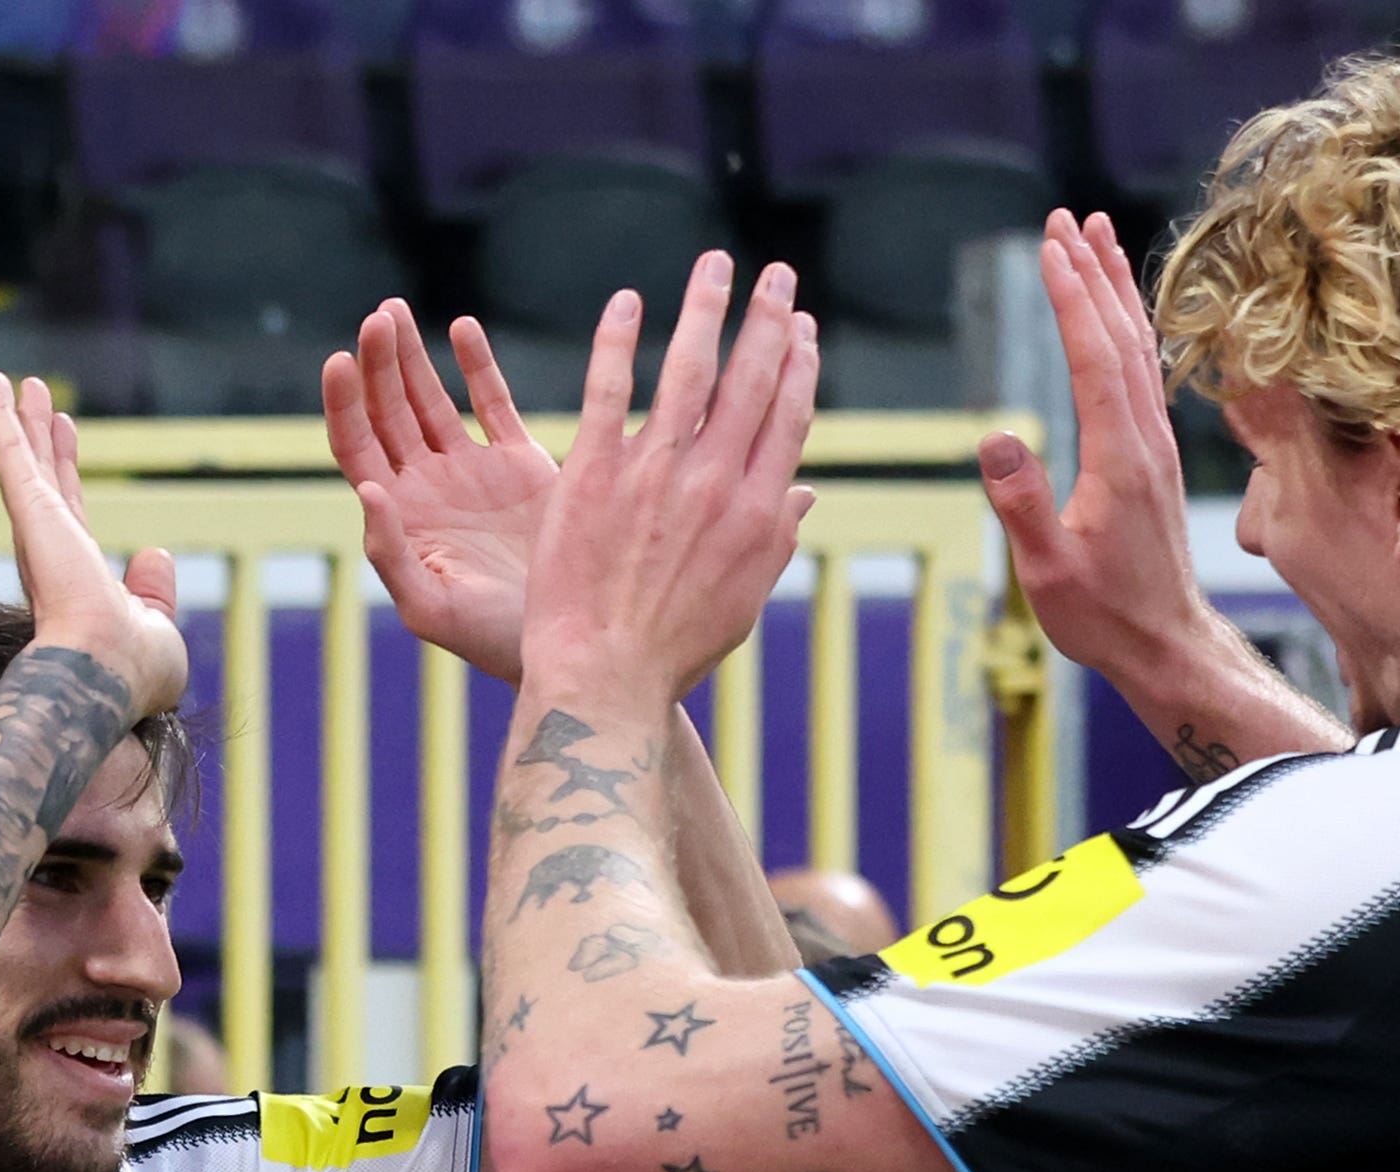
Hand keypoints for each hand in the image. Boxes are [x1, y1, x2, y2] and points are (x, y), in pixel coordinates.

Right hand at [0, 371, 188, 720]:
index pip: (70, 510)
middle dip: (37, 436)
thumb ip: (153, 591)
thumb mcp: (156, 626)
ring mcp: (38, 531)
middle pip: (41, 478)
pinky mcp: (31, 513)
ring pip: (21, 462)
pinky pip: (11, 454)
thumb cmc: (133, 671)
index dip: (65, 468)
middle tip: (34, 394)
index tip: (65, 430)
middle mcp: (50, 551)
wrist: (107, 676)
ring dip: (13, 418)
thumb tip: (157, 555)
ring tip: (4, 379)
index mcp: (77, 577)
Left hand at [322, 303, 557, 683]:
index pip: (356, 445)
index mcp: (398, 516)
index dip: (344, 403)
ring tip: (393, 311)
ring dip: (409, 355)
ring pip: (429, 399)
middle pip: (388, 410)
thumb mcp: (431, 608)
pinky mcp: (520, 462)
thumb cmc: (492, 641)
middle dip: (378, 363)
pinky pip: (491, 401)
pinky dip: (476, 364)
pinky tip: (461, 327)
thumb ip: (391, 554)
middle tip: (378, 318)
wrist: (569, 639)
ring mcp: (471, 471)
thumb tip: (367, 491)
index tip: (340, 359)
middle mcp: (427, 487)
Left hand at [520, 253, 819, 714]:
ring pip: (689, 370)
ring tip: (716, 266)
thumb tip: (804, 495)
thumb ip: (774, 540)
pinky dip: (619, 340)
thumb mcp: (742, 602)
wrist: (603, 676)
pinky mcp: (594, 472)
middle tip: (778, 276)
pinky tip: (629, 301)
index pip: (788, 418)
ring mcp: (654, 473)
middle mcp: (715, 482)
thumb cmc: (671, 651)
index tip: (803, 329)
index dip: (799, 366)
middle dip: (770, 321)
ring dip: (706, 309)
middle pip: (752, 381)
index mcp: (757, 512)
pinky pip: (608, 388)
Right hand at [977, 214, 1227, 683]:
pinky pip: (1145, 374)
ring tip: (1098, 239)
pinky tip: (1119, 314)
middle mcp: (1146, 440)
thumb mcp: (1049, 571)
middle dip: (1094, 272)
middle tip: (1068, 218)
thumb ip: (1022, 504)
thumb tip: (994, 438)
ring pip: (1139, 349)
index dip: (1072, 298)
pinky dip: (1129, 328)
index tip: (1052, 246)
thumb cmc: (1104, 615)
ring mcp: (1156, 446)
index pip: (1095, 358)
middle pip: (1122, 337)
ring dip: (1116, 290)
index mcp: (1119, 459)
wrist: (1167, 643)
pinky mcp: (1156, 458)